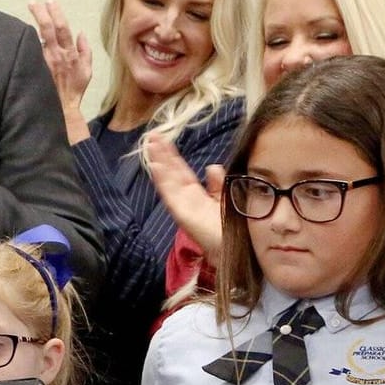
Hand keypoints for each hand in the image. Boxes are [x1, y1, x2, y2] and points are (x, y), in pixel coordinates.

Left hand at [28, 0, 92, 142]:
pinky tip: (20, 33)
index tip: (48, 0)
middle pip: (47, 28)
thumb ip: (85, 51)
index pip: (61, 27)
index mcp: (69, 52)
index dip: (55, 12)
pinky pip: (32, 51)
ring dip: (33, 23)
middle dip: (40, 13)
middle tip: (32, 2)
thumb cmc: (74, 90)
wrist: (62, 109)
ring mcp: (44, 61)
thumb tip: (80, 33)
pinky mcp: (36, 68)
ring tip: (28, 10)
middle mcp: (56, 54)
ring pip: (37, 38)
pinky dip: (27, 40)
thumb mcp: (87, 71)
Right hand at [146, 132, 225, 255]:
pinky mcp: (181, 213)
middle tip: (151, 136)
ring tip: (149, 145)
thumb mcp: (225, 198)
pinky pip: (169, 193)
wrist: (234, 248)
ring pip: (167, 180)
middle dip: (161, 155)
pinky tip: (155, 165)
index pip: (181, 172)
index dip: (172, 156)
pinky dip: (161, 178)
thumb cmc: (231, 227)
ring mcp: (182, 206)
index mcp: (196, 196)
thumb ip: (217, 184)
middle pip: (171, 173)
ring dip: (157, 162)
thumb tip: (211, 167)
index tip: (164, 140)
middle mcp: (186, 200)